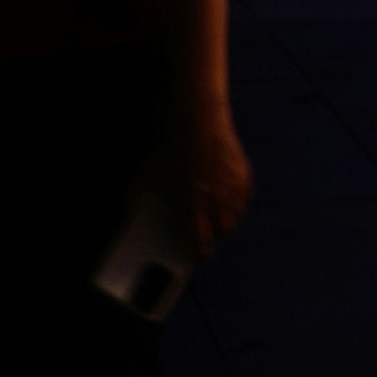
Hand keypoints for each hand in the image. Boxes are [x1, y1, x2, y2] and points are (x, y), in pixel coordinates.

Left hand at [151, 95, 251, 263]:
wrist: (198, 120)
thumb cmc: (171, 149)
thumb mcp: (146, 175)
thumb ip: (137, 196)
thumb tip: (130, 208)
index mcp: (192, 208)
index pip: (201, 244)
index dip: (200, 254)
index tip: (199, 256)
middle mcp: (216, 202)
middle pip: (224, 230)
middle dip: (216, 233)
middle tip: (208, 228)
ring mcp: (233, 187)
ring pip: (237, 214)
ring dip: (229, 216)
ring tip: (219, 211)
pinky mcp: (244, 172)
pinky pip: (245, 195)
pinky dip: (239, 198)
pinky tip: (229, 192)